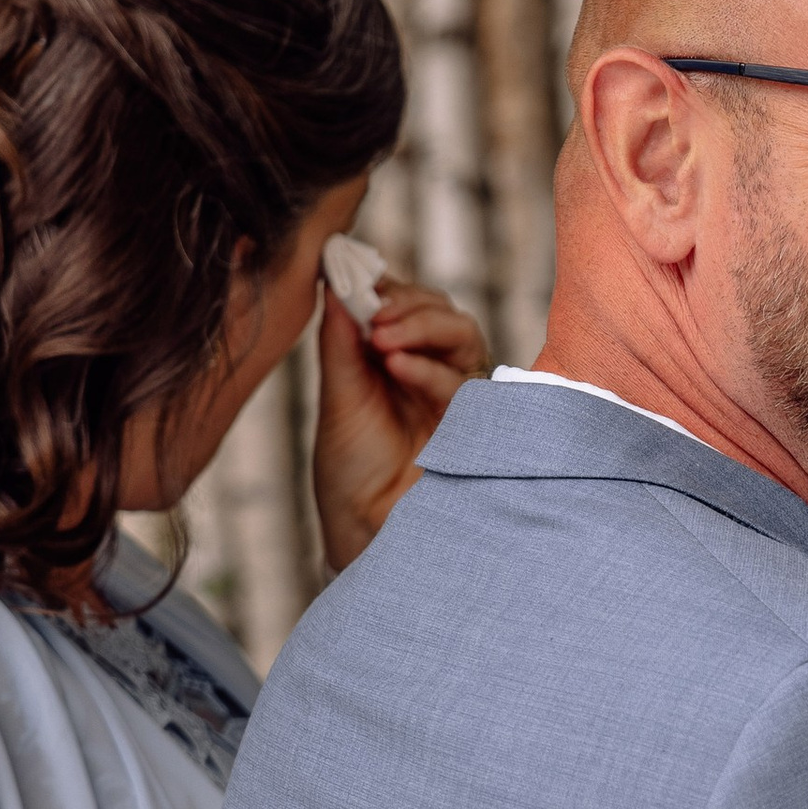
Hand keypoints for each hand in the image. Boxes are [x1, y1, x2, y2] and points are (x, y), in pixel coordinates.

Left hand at [313, 273, 488, 570]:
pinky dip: (429, 368)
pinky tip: (398, 367)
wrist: (365, 530)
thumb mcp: (338, 398)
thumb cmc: (352, 472)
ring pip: (463, 334)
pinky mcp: (473, 423)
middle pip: (441, 311)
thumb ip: (341, 342)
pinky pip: (463, 381)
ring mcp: (455, 394)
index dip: (385, 287)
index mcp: (397, 359)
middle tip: (374, 312)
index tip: (351, 278)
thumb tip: (334, 282)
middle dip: (407, 304)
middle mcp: (431, 370)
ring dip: (423, 327)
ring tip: (384, 338)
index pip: (405, 303)